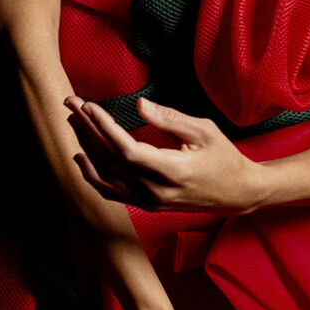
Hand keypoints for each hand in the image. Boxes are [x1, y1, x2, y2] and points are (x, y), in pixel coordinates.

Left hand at [64, 94, 262, 213]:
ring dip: (86, 147)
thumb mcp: (204, 130)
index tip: (90, 106)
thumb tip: (141, 104)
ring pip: (106, 176)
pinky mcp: (147, 205)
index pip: (127, 150)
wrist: (237, 193)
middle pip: (111, 160)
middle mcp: (157, 191)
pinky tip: (81, 157)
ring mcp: (150, 201)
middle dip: (88, 129)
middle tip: (72, 104)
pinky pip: (112, 191)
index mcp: (173, 170)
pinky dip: (93, 175)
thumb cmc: (224, 158)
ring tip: (74, 122)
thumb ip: (170, 119)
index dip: (104, 127)